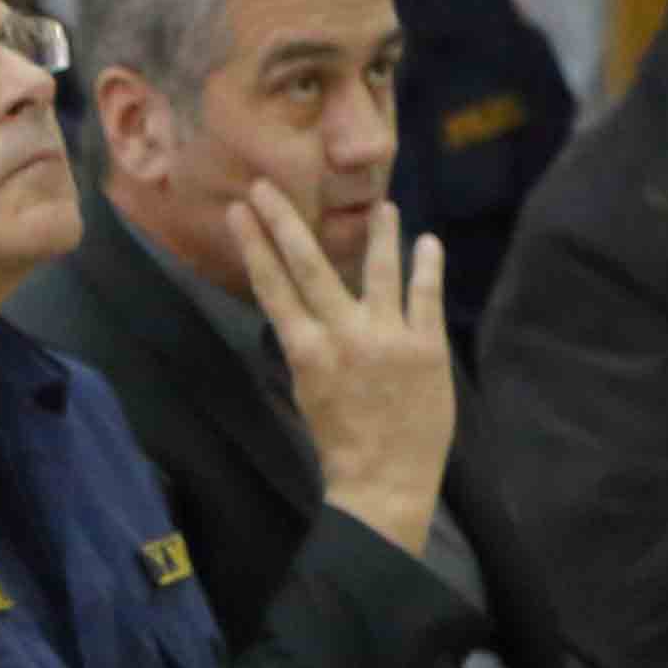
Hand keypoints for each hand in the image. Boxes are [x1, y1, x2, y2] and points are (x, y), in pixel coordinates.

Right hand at [240, 180, 454, 549]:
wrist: (384, 481)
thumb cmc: (340, 443)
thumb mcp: (308, 392)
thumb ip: (308, 348)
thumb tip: (306, 313)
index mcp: (305, 351)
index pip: (273, 286)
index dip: (255, 245)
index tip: (240, 212)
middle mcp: (343, 336)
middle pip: (310, 267)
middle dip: (286, 223)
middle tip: (269, 186)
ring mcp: (388, 337)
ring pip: (378, 270)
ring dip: (378, 233)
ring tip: (381, 206)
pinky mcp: (427, 346)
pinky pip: (426, 296)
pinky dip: (427, 266)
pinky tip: (428, 242)